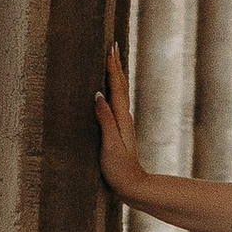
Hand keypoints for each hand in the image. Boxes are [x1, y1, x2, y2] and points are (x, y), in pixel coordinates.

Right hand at [95, 43, 149, 205]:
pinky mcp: (118, 131)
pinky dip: (113, 90)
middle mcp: (124, 117)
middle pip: (120, 85)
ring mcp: (122, 123)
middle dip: (116, 64)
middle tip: (112, 45)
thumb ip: (105, 120)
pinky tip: (108, 92)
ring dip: (115, 75)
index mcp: (121, 118)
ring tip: (111, 61)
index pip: (116, 86)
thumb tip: (98, 95)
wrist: (133, 186)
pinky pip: (115, 103)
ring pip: (119, 92)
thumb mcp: (110, 144)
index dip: (112, 67)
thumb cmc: (120, 168)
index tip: (110, 48)